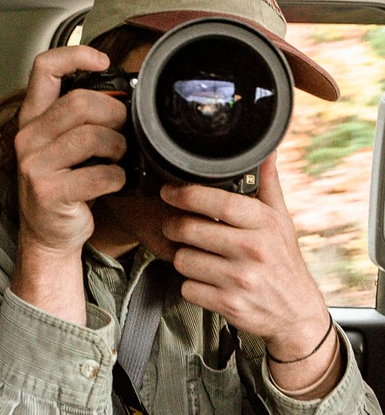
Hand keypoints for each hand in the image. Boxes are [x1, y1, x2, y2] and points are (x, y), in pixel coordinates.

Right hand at [11, 46, 126, 323]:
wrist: (48, 234)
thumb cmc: (64, 186)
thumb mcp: (64, 146)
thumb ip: (82, 119)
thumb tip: (126, 96)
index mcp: (32, 118)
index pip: (44, 68)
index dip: (76, 56)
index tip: (103, 63)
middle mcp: (27, 137)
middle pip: (81, 102)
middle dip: (116, 113)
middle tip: (125, 128)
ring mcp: (34, 165)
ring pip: (92, 136)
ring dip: (119, 147)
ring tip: (120, 157)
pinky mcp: (48, 192)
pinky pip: (100, 174)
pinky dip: (118, 177)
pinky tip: (115, 181)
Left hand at [160, 152, 331, 361]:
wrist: (296, 313)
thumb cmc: (283, 262)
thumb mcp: (281, 221)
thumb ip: (268, 185)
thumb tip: (268, 151)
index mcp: (263, 224)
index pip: (217, 202)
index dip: (186, 194)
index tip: (169, 191)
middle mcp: (253, 250)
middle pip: (189, 229)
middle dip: (174, 226)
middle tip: (175, 226)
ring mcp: (240, 279)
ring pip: (182, 259)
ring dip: (182, 257)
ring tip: (195, 256)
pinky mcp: (228, 304)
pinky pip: (187, 287)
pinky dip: (190, 285)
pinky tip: (204, 280)